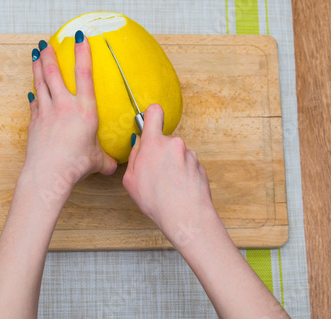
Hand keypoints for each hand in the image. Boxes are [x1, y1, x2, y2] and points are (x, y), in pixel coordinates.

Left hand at [24, 32, 116, 191]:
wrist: (48, 174)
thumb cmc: (75, 165)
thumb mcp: (97, 161)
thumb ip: (105, 160)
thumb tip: (113, 166)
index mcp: (84, 110)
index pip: (84, 74)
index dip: (82, 53)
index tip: (79, 37)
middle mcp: (64, 106)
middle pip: (54, 73)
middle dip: (50, 55)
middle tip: (46, 43)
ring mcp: (46, 112)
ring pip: (40, 83)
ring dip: (37, 67)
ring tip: (36, 54)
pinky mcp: (35, 122)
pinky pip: (34, 103)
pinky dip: (34, 94)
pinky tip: (32, 91)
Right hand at [123, 104, 214, 239]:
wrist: (186, 216)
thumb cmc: (156, 200)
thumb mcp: (130, 180)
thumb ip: (134, 157)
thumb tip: (139, 146)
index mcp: (154, 143)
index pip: (154, 112)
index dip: (151, 115)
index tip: (150, 121)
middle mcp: (174, 144)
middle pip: (164, 141)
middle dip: (160, 153)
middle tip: (154, 173)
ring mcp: (189, 155)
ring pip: (177, 155)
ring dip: (172, 165)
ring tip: (167, 187)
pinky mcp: (200, 166)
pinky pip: (187, 166)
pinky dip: (183, 175)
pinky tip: (178, 190)